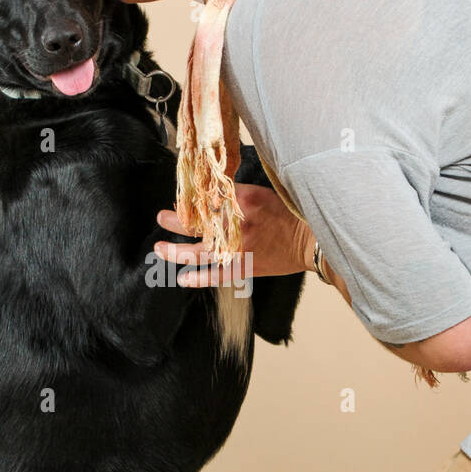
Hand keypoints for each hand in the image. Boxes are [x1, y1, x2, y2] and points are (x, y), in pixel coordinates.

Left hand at [155, 183, 313, 285]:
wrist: (311, 240)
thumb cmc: (289, 213)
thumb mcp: (262, 193)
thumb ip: (235, 193)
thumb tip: (210, 194)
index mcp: (240, 201)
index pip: (205, 199)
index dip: (190, 201)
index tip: (181, 200)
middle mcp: (235, 225)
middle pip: (195, 224)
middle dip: (174, 221)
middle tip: (161, 217)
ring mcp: (237, 249)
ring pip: (198, 252)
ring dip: (175, 251)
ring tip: (159, 248)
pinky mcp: (243, 268)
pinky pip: (215, 275)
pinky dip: (198, 278)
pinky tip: (183, 279)